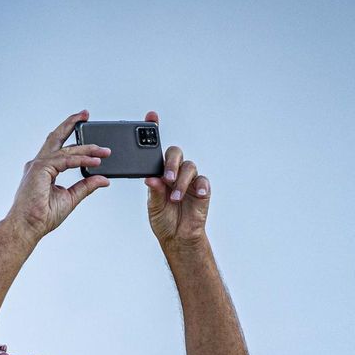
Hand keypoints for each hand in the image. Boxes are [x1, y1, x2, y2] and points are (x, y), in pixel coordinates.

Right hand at [0, 110, 111, 244]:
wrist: (28, 227)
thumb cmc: (42, 216)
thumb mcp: (71, 198)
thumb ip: (86, 186)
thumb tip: (103, 179)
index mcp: (43, 169)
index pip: (60, 148)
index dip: (75, 140)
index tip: (91, 139)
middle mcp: (39, 164)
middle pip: (56, 137)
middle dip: (71, 123)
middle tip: (85, 114)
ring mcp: (38, 165)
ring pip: (66, 149)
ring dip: (86, 148)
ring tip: (103, 151)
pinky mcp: (40, 169)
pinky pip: (65, 160)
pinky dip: (81, 160)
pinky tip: (94, 162)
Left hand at [142, 112, 210, 244]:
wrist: (177, 237)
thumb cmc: (163, 219)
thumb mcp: (153, 206)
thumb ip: (154, 191)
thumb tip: (151, 178)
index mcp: (159, 172)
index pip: (157, 149)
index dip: (154, 130)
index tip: (151, 117)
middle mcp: (175, 171)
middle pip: (175, 153)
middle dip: (170, 163)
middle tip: (166, 178)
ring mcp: (189, 179)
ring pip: (189, 167)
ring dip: (181, 181)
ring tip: (174, 198)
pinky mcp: (202, 189)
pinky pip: (203, 181)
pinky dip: (200, 186)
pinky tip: (197, 192)